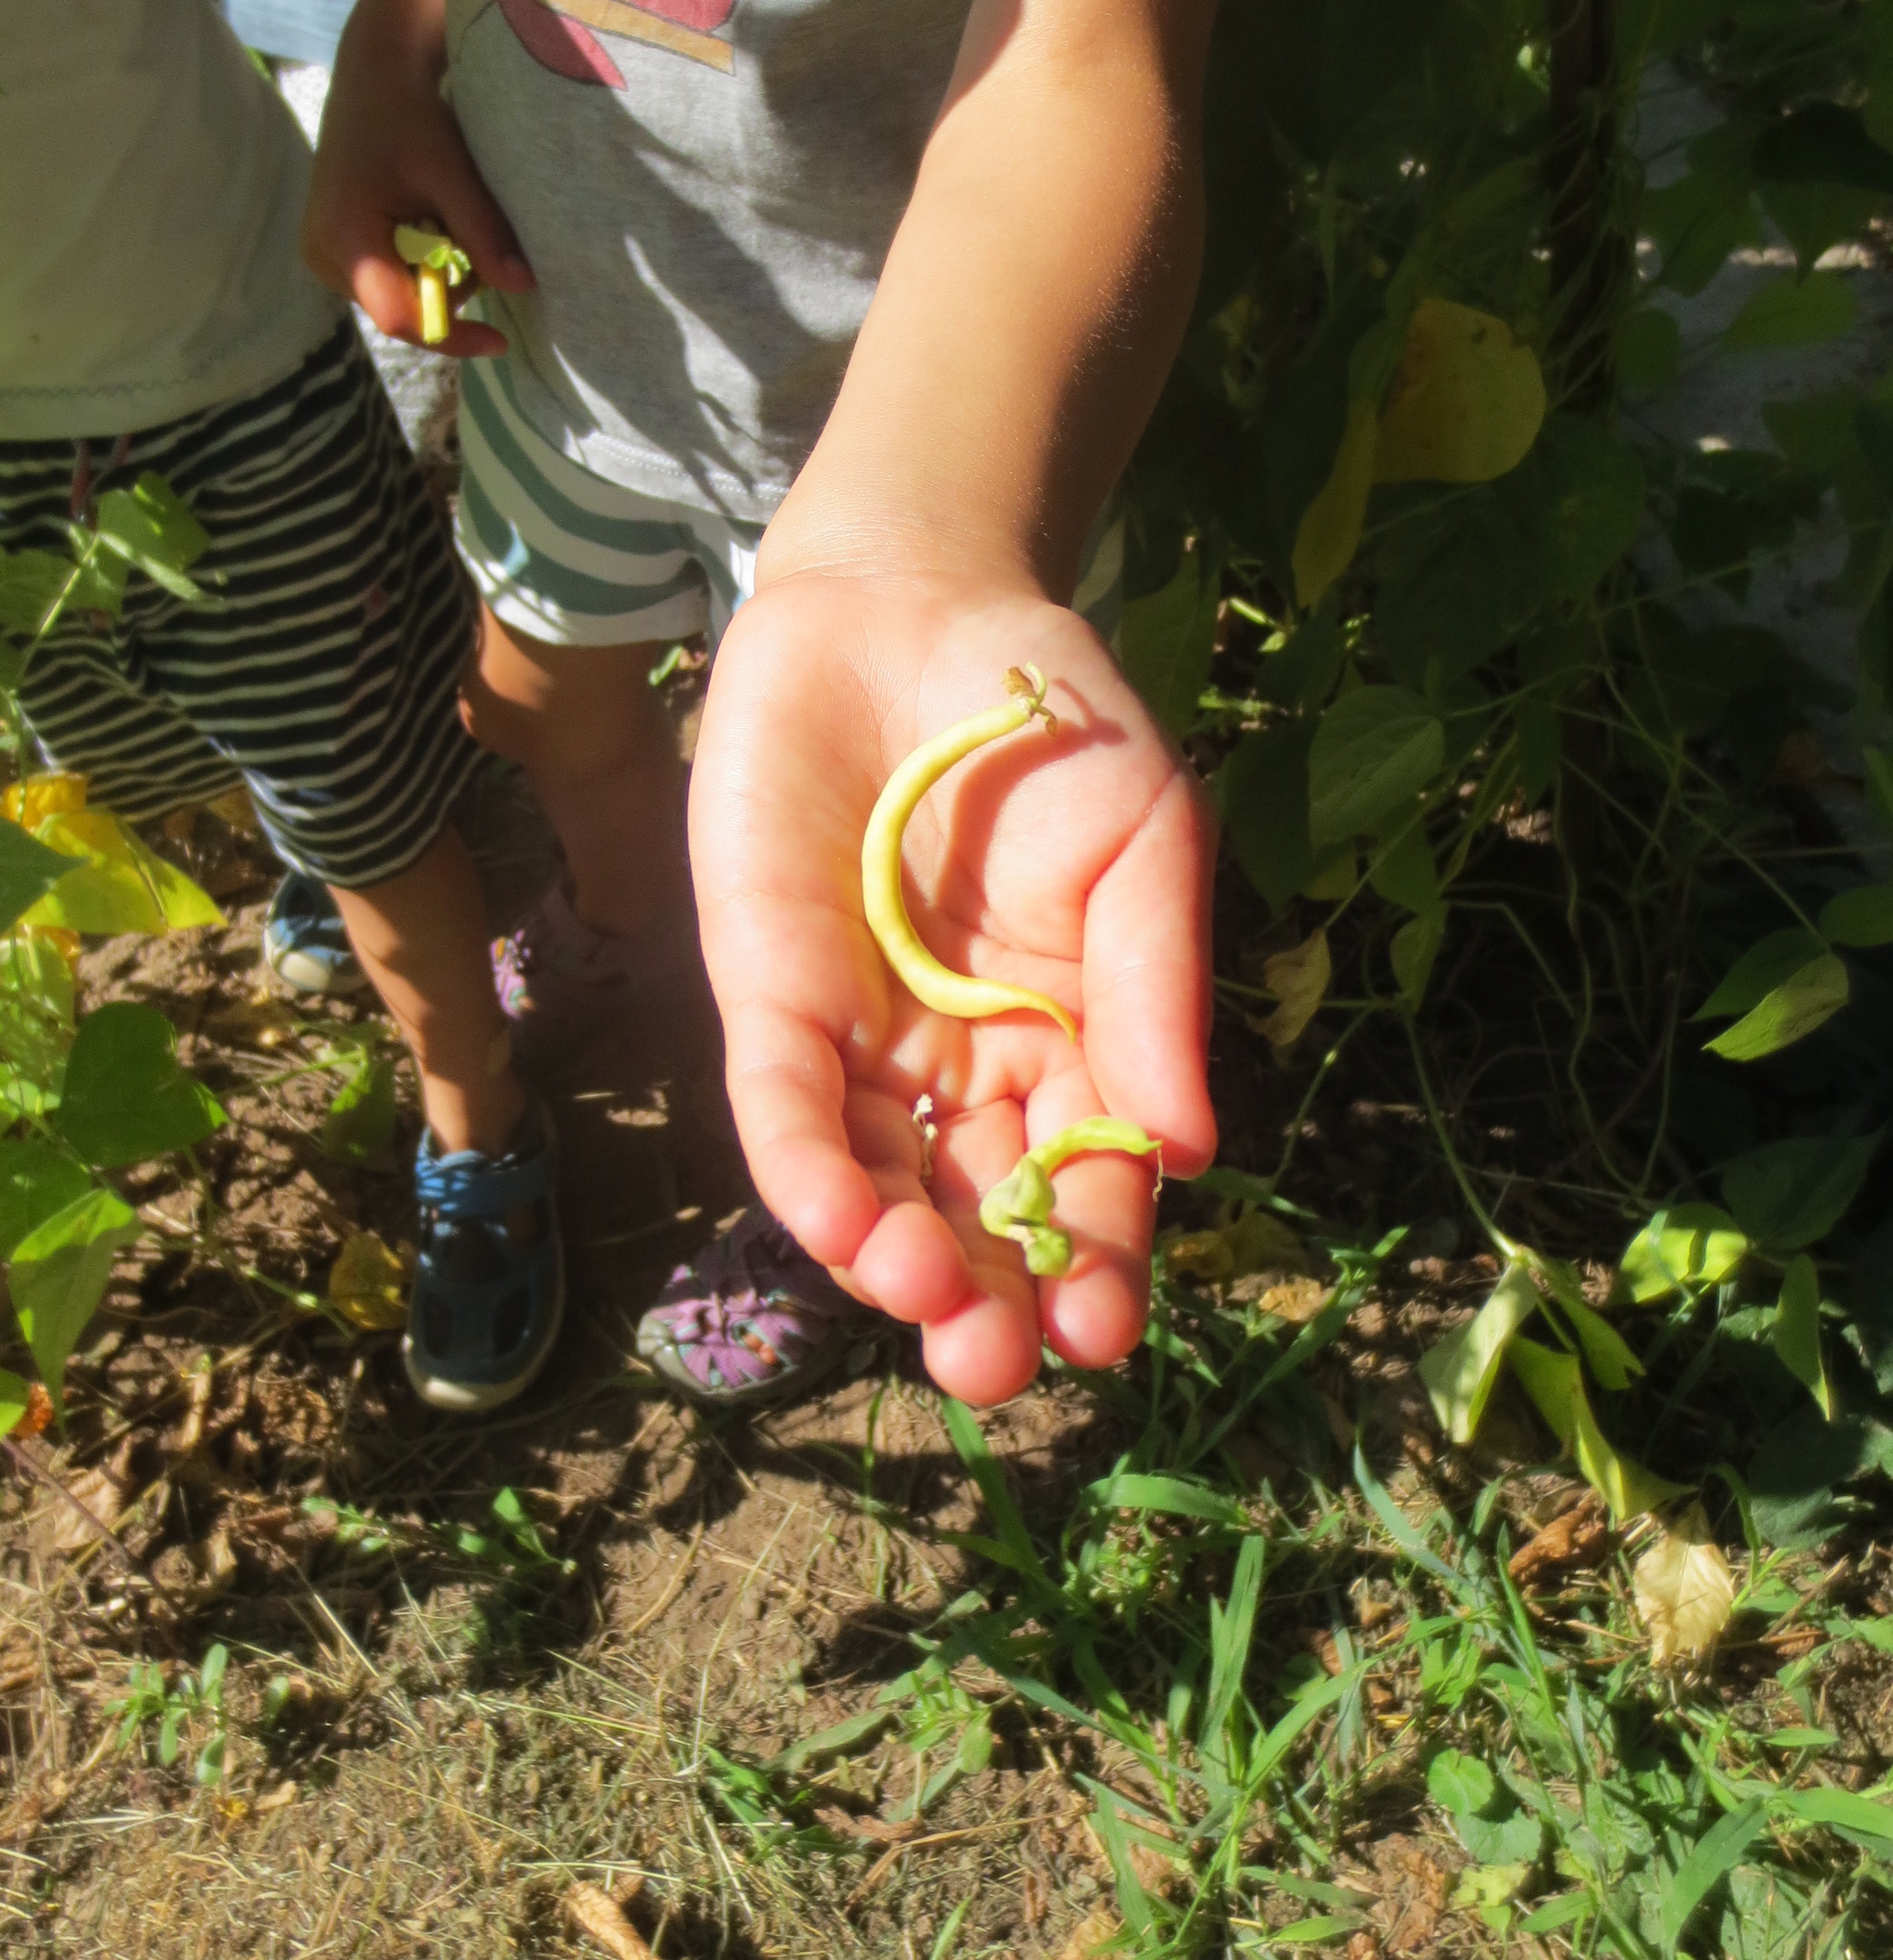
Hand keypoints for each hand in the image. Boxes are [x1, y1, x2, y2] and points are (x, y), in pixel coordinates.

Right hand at [301, 0, 535, 357]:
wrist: (375, 76)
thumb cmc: (409, 114)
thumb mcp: (451, 172)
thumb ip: (483, 233)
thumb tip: (524, 287)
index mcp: (344, 237)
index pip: (399, 315)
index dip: (451, 335)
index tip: (498, 342)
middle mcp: (323, 257)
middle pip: (398, 310)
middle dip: (446, 292)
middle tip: (472, 240)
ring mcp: (323, 256)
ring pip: (395, 296)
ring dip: (434, 275)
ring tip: (445, 217)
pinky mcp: (332, 250)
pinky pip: (385, 279)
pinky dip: (417, 262)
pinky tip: (426, 220)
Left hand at [689, 567, 1216, 1405]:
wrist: (911, 598)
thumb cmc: (1047, 717)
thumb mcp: (1144, 835)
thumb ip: (1159, 984)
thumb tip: (1193, 1152)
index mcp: (1072, 1039)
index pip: (1085, 1179)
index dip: (1093, 1261)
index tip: (1102, 1333)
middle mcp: (964, 1066)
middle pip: (976, 1213)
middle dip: (986, 1300)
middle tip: (997, 1361)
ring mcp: (864, 1037)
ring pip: (877, 1186)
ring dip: (898, 1261)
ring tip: (930, 1301)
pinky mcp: (767, 992)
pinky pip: (785, 1105)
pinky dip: (811, 1173)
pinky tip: (845, 1228)